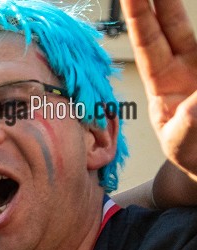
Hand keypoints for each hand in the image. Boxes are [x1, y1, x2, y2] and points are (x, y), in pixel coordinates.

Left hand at [123, 0, 196, 179]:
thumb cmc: (192, 153)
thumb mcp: (182, 144)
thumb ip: (187, 126)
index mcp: (162, 82)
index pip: (148, 43)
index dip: (139, 17)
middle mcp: (185, 65)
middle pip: (172, 25)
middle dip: (162, 0)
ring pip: (196, 34)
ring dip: (182, 11)